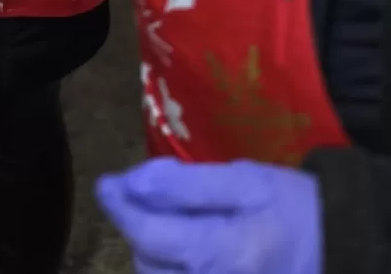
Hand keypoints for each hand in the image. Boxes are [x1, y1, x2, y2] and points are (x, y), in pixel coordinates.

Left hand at [97, 158, 321, 273]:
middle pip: (149, 266)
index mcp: (223, 254)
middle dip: (136, 230)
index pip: (148, 234)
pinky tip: (176, 253)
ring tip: (158, 225)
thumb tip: (132, 183)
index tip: (104, 184)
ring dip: (151, 255)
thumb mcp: (245, 181)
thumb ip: (186, 184)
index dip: (119, 206)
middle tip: (135, 199)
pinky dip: (170, 269)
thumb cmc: (294, 207)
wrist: (342, 248)